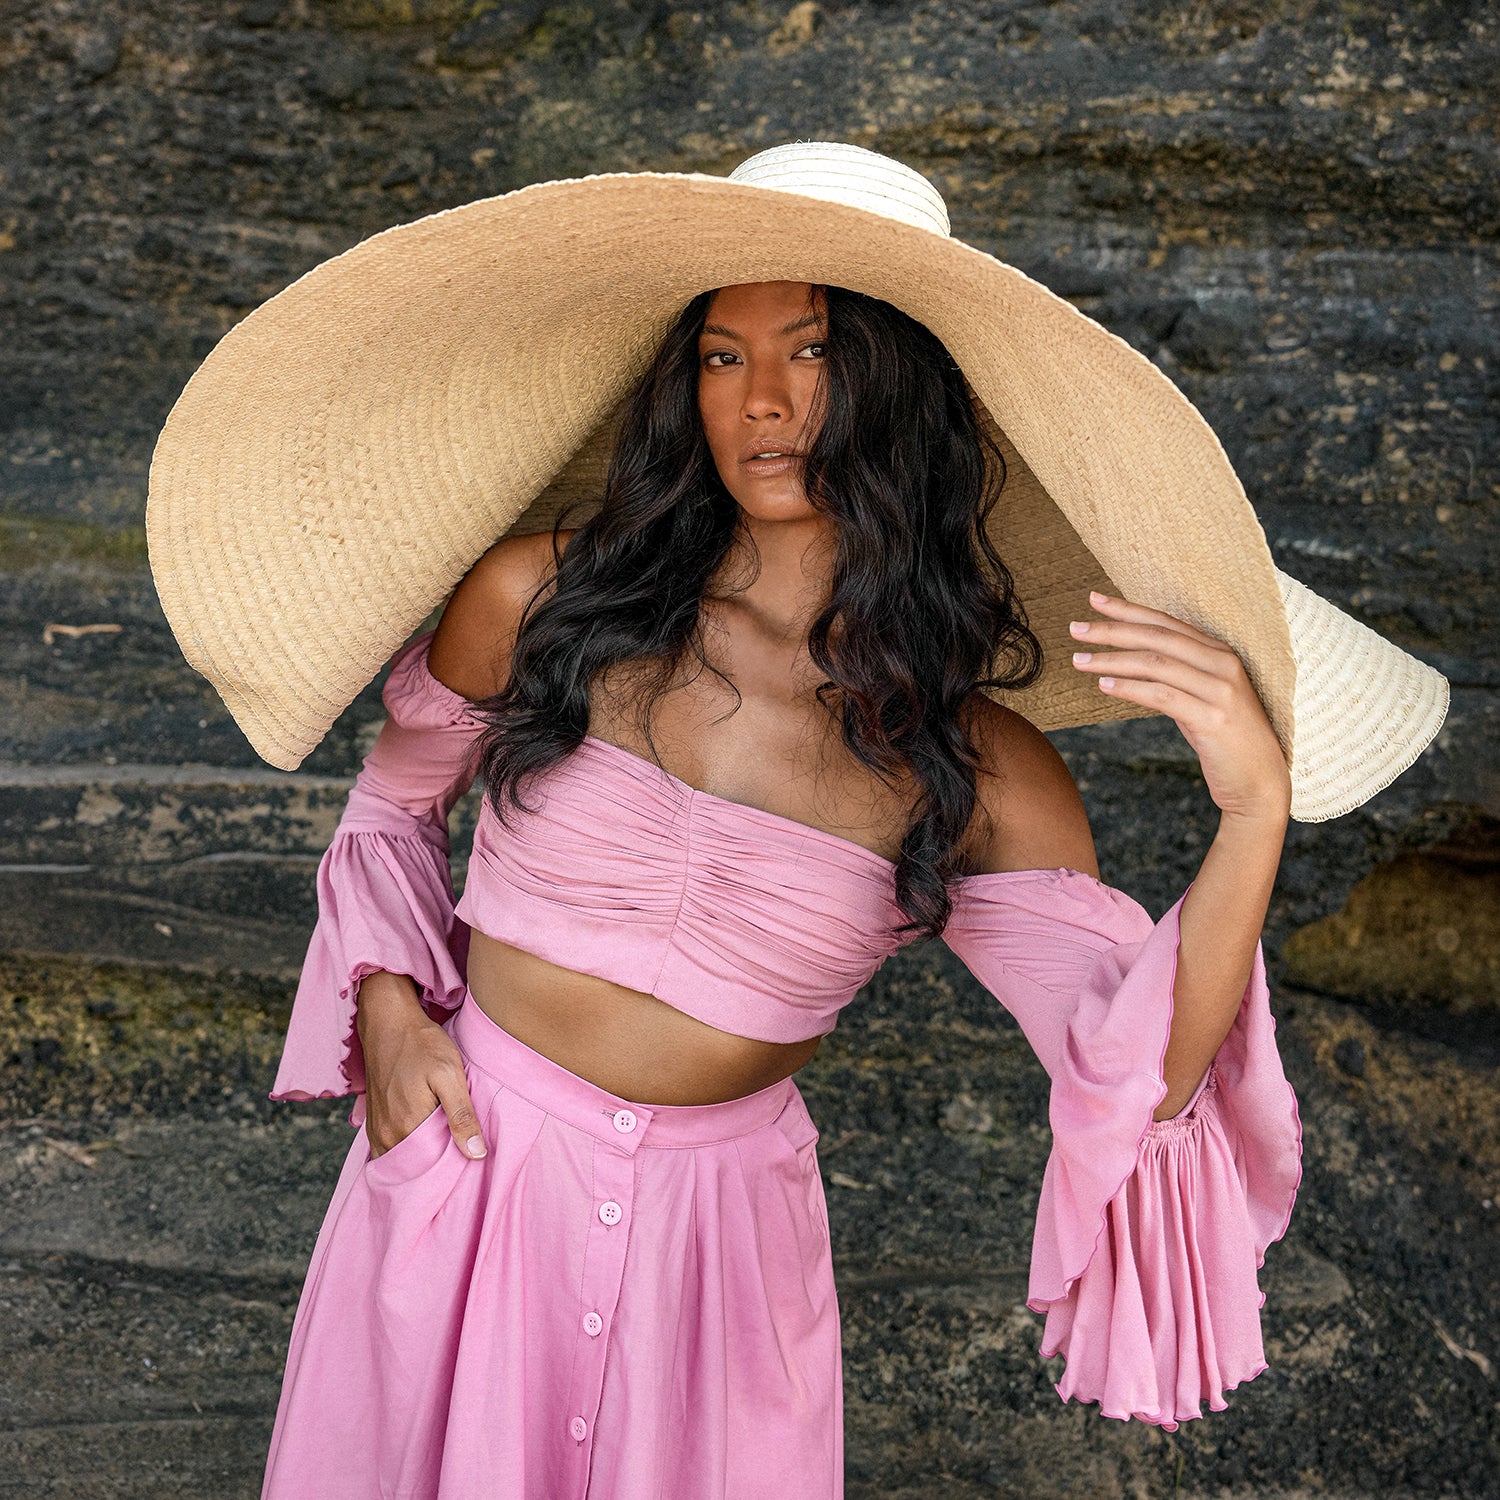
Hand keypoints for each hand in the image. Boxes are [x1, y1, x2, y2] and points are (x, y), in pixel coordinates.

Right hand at [356, 971, 486, 1160]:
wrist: (389, 1022)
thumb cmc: (422, 1045)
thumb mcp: (449, 1075)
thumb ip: (462, 1116)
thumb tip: (477, 1154)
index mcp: (407, 1127)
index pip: (433, 1168)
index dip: (453, 1166)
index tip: (471, 1162)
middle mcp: (386, 1136)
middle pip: (417, 1167)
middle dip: (438, 1166)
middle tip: (462, 1155)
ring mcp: (377, 1130)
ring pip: (403, 1160)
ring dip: (422, 1158)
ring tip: (445, 1147)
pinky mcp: (373, 1123)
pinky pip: (390, 1149)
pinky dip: (407, 1150)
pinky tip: (425, 1139)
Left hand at [1068, 589, 1292, 823]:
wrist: (1260, 783)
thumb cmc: (1225, 740)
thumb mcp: (1200, 698)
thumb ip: (1175, 676)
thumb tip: (1130, 662)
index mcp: (1220, 652)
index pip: (1166, 623)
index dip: (1129, 610)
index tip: (1095, 600)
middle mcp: (1223, 664)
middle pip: (1157, 637)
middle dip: (1112, 630)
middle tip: (1075, 628)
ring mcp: (1221, 690)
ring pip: (1155, 664)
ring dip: (1112, 660)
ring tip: (1079, 660)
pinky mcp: (1213, 719)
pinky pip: (1162, 696)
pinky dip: (1130, 688)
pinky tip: (1104, 685)